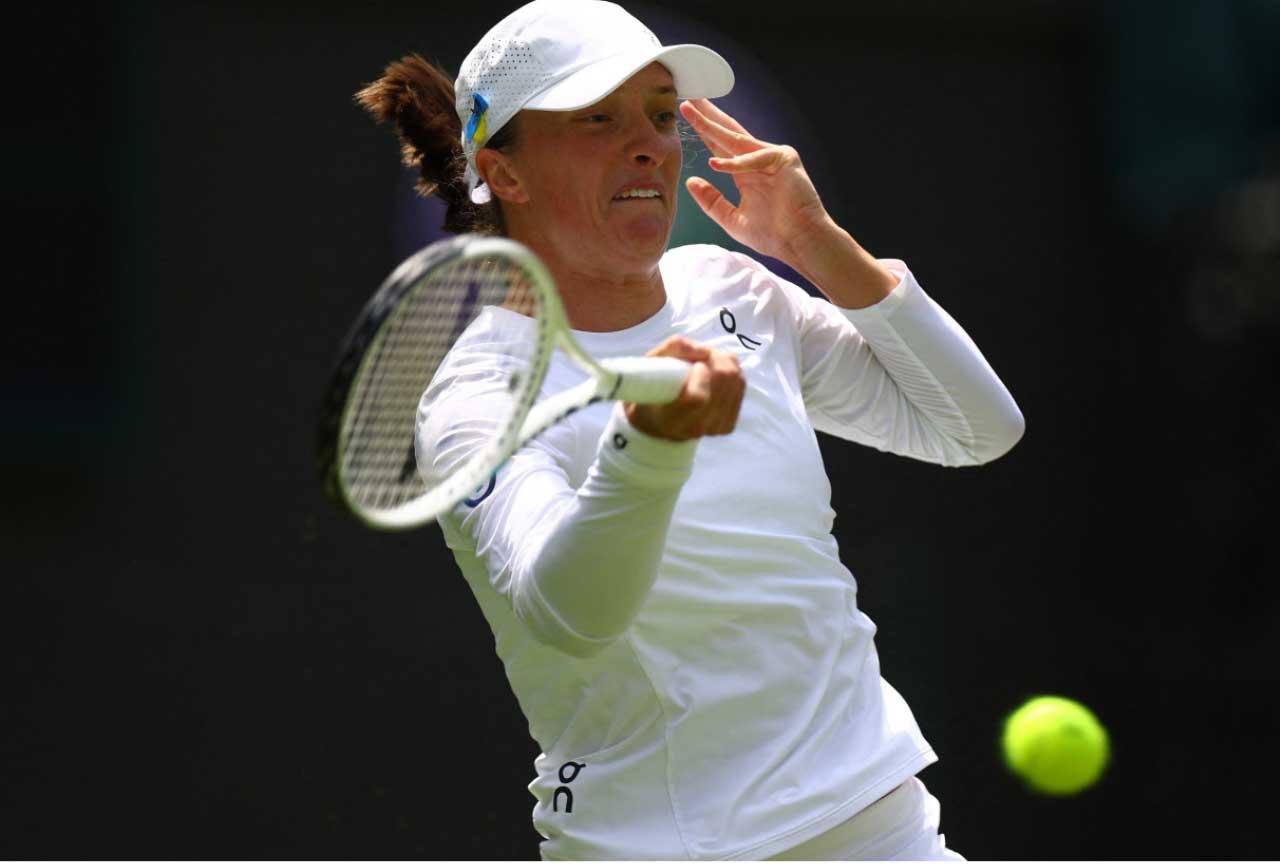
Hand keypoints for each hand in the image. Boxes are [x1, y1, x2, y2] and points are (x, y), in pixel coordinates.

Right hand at [625, 336, 744, 441]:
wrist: (659, 420)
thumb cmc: (653, 387)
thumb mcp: (653, 362)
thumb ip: (675, 348)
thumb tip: (704, 350)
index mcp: (670, 419)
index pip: (697, 398)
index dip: (701, 375)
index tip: (696, 364)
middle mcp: (695, 428)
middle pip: (724, 386)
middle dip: (718, 360)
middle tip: (705, 356)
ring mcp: (714, 429)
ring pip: (737, 384)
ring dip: (727, 364)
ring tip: (710, 364)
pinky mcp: (728, 426)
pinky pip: (741, 389)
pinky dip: (733, 375)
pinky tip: (718, 376)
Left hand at [679, 98, 831, 265]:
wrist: (799, 243)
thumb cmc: (773, 235)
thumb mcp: (732, 218)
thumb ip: (712, 201)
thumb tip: (691, 181)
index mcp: (746, 173)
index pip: (720, 146)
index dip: (703, 131)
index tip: (686, 117)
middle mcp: (758, 161)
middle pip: (727, 133)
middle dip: (706, 116)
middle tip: (686, 99)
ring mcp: (772, 157)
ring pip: (736, 139)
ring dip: (712, 125)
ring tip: (691, 110)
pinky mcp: (784, 159)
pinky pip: (755, 157)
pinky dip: (735, 163)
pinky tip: (715, 164)